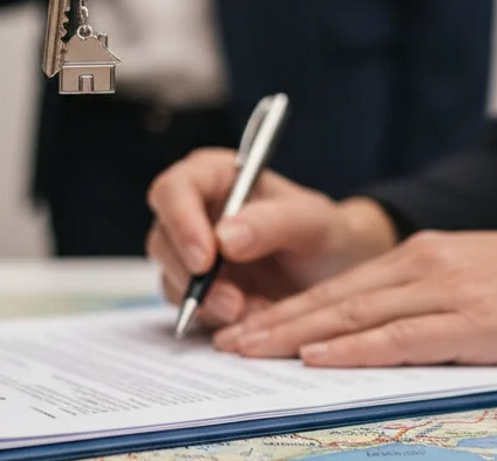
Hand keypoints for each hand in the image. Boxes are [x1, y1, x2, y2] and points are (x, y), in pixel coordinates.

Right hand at [146, 148, 397, 329]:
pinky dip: (216, 318)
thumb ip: (272, 222)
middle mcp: (194, 212)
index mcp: (214, 177)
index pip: (174, 189)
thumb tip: (224, 238)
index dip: (180, 222)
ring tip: (254, 311)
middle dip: (192, 275)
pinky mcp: (197, 289)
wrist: (334, 275)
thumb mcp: (312, 222)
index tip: (205, 259)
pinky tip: (252, 316)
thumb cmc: (324, 234)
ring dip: (207, 302)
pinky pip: (188, 307)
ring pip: (171, 277)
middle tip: (232, 302)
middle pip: (162, 238)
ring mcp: (191, 252)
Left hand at [214, 223, 496, 366]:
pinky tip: (319, 357)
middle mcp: (419, 268)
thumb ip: (418, 301)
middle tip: (226, 344)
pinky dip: (354, 348)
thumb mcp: (466, 282)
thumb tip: (368, 334)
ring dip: (295, 336)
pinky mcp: (472, 320)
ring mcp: (443, 292)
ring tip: (249, 351)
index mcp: (415, 259)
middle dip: (273, 325)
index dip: (285, 311)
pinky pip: (401, 337)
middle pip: (331, 301)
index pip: (335, 289)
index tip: (245, 329)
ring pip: (352, 316)